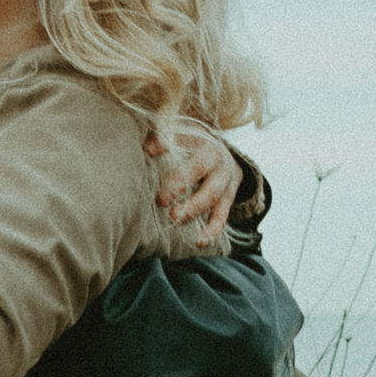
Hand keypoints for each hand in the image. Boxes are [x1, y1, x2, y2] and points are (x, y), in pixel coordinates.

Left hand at [146, 123, 236, 244]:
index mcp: (199, 138)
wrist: (223, 154)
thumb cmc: (189, 146)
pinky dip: (212, 229)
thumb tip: (146, 149)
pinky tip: (200, 242)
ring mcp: (225, 178)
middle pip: (199, 167)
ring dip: (193, 208)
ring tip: (175, 219)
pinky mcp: (229, 197)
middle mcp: (215, 156)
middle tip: (161, 199)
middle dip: (179, 183)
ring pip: (212, 193)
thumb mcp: (178, 134)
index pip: (182, 138)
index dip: (165, 143)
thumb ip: (161, 138)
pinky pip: (222, 214)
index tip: (148, 151)